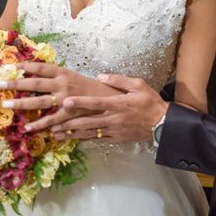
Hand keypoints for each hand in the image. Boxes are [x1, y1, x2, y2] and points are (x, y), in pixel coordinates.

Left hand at [0, 62, 120, 131]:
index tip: (11, 65)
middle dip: (17, 84)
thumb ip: (70, 74)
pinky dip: (41, 126)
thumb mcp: (87, 75)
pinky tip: (29, 129)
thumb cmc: (108, 90)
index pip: (43, 67)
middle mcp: (65, 86)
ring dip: (24, 106)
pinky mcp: (72, 118)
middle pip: (36, 84)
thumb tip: (52, 72)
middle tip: (0, 84)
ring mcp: (67, 103)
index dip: (26, 65)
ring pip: (41, 105)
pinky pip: (53, 122)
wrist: (124, 105)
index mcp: (68, 74)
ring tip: (8, 107)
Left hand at [51, 73, 168, 142]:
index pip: (95, 103)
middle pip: (87, 122)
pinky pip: (97, 139)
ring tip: (56, 135)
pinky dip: (83, 139)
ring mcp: (114, 130)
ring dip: (72, 134)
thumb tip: (100, 75)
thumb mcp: (138, 85)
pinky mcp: (116, 138)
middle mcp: (113, 118)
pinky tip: (73, 140)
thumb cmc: (150, 102)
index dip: (80, 103)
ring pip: (89, 133)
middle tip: (52, 125)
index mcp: (118, 103)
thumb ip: (118, 80)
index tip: (66, 102)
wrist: (163, 124)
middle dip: (69, 123)